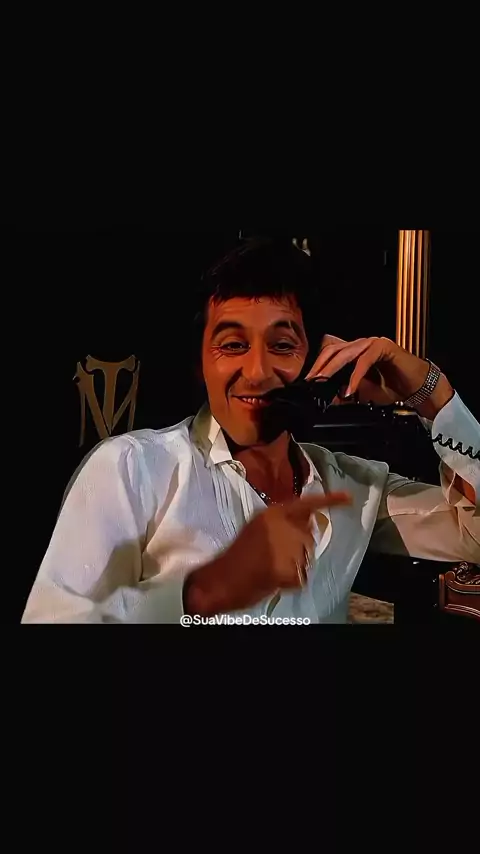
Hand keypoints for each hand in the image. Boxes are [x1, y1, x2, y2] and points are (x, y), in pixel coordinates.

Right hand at [184, 491, 351, 615]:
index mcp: (272, 514)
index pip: (306, 504)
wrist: (221, 579)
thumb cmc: (235, 556)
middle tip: (273, 558)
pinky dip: (290, 583)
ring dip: (293, 567)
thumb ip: (281, 523)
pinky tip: (272, 580)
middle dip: (298, 550)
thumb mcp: (257, 528)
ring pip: (306, 559)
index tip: (348, 498)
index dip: (329, 501)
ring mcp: (287, 547)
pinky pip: (301, 577)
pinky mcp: (288, 567)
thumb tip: (308, 522)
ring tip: (269, 568)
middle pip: (308, 538)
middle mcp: (283, 526)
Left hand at [305, 334, 450, 409]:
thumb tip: (329, 396)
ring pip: (346, 352)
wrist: (419, 388)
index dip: (318, 365)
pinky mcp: (384, 347)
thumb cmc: (394, 388)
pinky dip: (355, 376)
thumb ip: (347, 391)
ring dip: (332, 369)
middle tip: (310, 381)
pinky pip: (364, 360)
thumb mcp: (364, 393)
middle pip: (333, 350)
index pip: (331, 354)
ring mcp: (373, 343)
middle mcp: (362, 344)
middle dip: (320, 366)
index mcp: (356, 352)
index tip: (308, 381)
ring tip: (322, 382)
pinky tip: (349, 389)